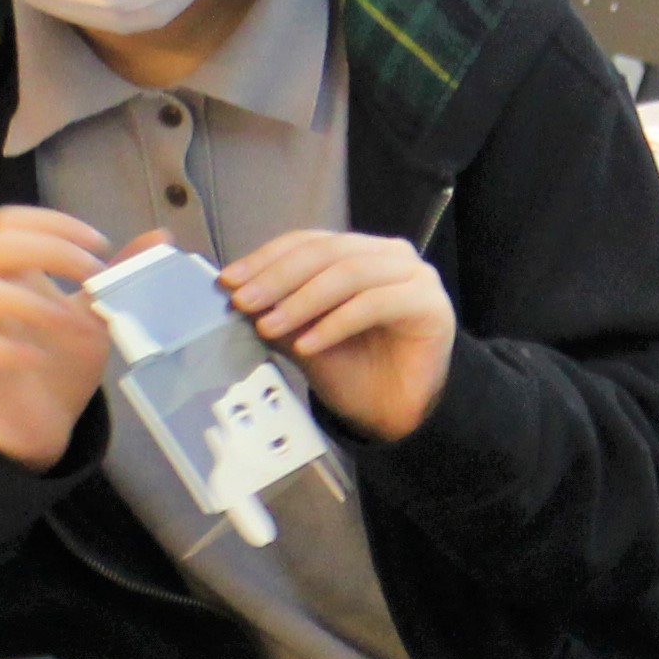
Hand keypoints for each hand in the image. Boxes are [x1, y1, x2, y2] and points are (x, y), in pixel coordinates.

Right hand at [0, 204, 120, 471]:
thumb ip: (119, 277)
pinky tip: (38, 358)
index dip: (51, 222)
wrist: (45, 425)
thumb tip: (160, 237)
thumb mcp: (98, 316)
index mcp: (14, 273)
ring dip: (22, 298)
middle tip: (91, 277)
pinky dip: (2, 347)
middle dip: (45, 250)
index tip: (100, 246)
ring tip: (67, 320)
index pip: (9, 220)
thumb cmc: (63, 363)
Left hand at [222, 228, 455, 444]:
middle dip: (278, 278)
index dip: (266, 258)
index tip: (230, 281)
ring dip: (303, 300)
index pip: (307, 242)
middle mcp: (388, 256)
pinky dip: (335, 323)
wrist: (394, 415)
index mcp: (359, 253)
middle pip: (326, 253)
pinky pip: (375, 304)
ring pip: (349, 273)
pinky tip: (308, 343)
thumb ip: (278, 312)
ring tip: (271, 326)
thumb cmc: (356, 373)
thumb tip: (238, 293)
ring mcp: (413, 276)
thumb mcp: (303, 337)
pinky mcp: (429, 304)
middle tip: (245, 302)